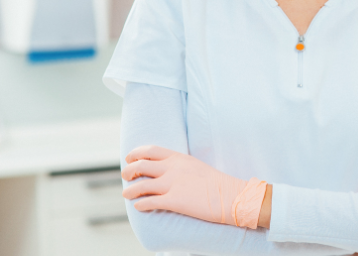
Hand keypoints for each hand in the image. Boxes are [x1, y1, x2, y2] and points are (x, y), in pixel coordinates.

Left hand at [122, 145, 267, 227]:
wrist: (231, 195)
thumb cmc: (216, 183)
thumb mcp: (195, 166)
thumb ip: (179, 166)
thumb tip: (166, 171)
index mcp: (179, 158)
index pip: (150, 150)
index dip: (136, 153)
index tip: (130, 158)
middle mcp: (173, 168)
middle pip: (141, 165)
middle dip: (128, 171)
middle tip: (125, 175)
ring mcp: (172, 184)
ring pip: (140, 185)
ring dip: (130, 190)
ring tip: (126, 194)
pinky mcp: (174, 201)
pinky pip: (149, 202)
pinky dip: (140, 205)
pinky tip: (139, 207)